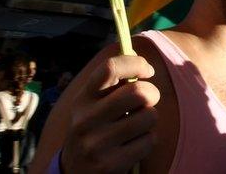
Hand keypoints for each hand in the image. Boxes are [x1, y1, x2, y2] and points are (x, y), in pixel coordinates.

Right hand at [62, 55, 159, 173]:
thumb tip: (141, 64)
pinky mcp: (110, 164)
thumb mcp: (92, 106)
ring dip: (150, 118)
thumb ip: (112, 86)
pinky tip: (134, 144)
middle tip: (148, 100)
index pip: (110, 68)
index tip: (147, 71)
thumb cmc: (93, 130)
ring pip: (148, 116)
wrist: (74, 172)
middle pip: (138, 92)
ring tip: (138, 125)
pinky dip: (148, 140)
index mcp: (83, 99)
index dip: (136, 63)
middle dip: (152, 93)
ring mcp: (97, 144)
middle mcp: (86, 120)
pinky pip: (149, 141)